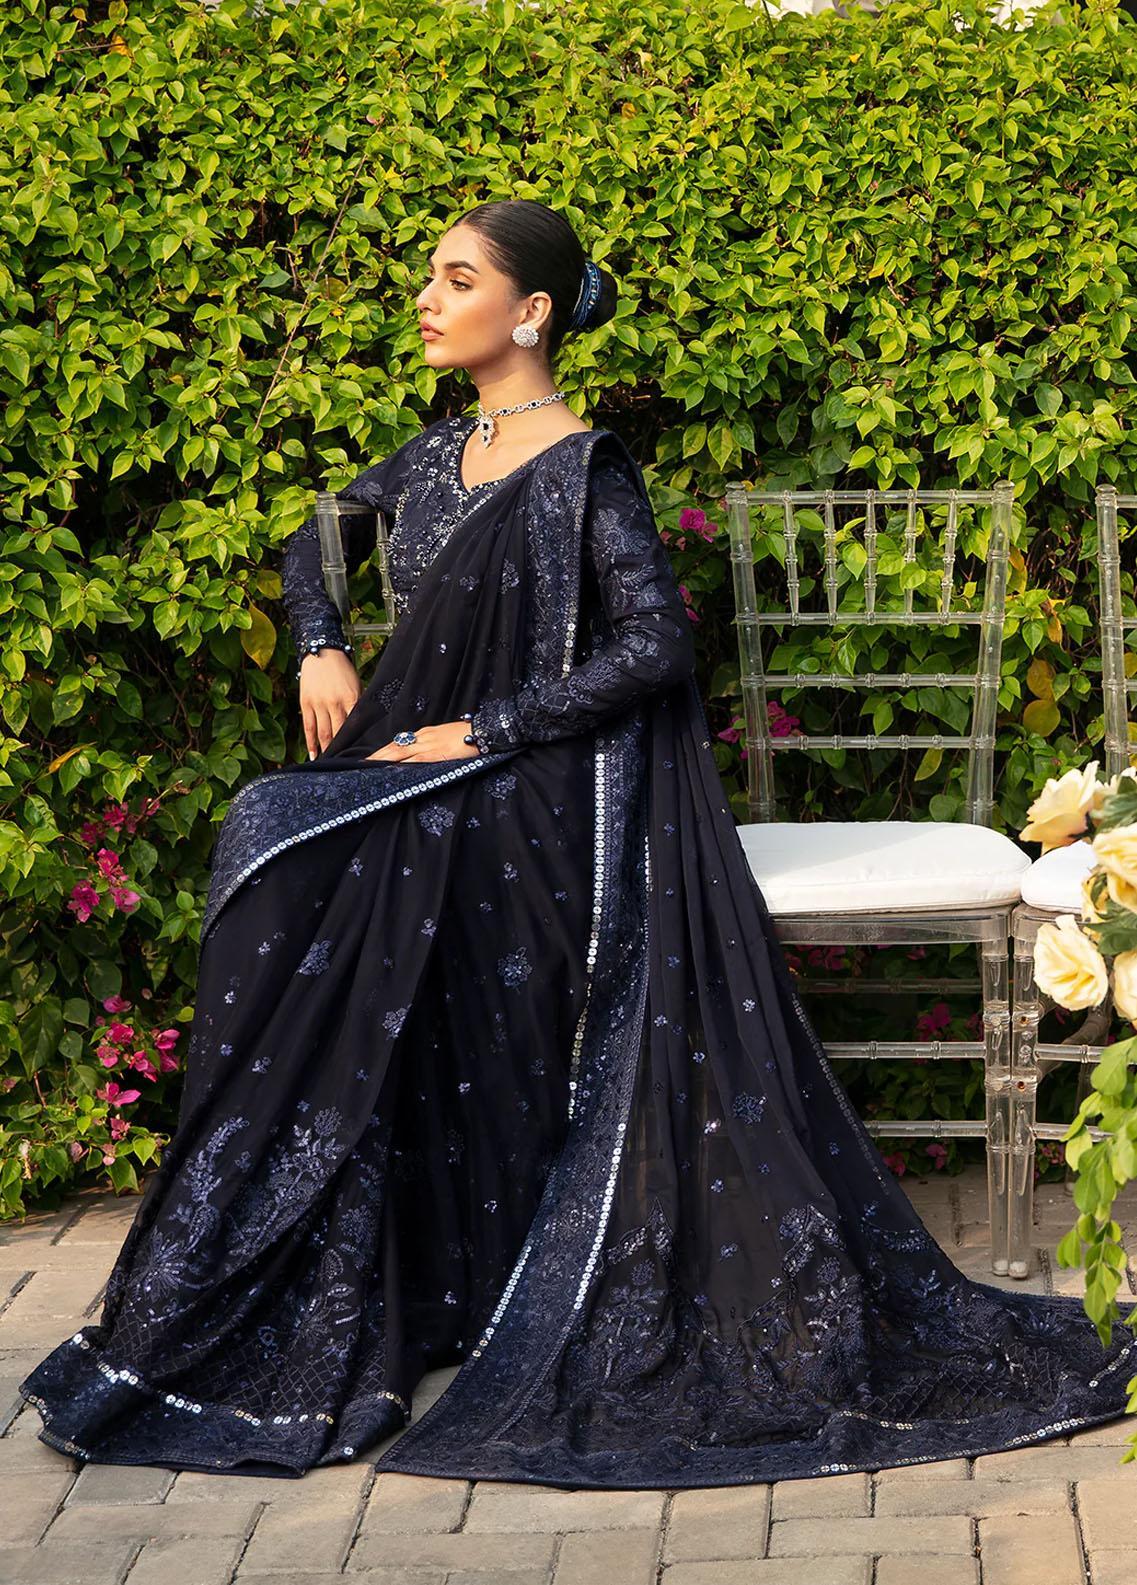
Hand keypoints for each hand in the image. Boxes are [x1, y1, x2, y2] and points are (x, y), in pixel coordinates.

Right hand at [300, 650, 361, 759]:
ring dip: (326, 750)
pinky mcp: (306, 703)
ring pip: (323, 733)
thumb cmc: (343, 670)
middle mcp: (335, 703)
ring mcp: (319, 704)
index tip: (359, 757)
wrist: (322, 652)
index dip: (356, 743)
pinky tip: (313, 754)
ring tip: (329, 764)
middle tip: (345, 765)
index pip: (355, 726)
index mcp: (352, 698)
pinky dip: (310, 743)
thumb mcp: (357, 685)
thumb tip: (363, 726)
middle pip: (339, 733)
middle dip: (342, 751)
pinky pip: (308, 727)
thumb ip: (359, 705)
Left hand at [366, 721, 481, 763]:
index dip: (384, 751)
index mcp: (426, 734)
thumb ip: (434, 746)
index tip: (372, 758)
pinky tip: (391, 770)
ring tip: (368, 768)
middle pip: (394, 746)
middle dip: (377, 755)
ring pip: (399, 752)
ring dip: (383, 760)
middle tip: (361, 764)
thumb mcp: (447, 738)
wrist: (485, 730)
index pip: (400, 742)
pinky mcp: (436, 753)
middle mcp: (423, 737)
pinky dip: (401, 765)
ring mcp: (429, 745)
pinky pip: (415, 760)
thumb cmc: (469, 736)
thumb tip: (424, 757)